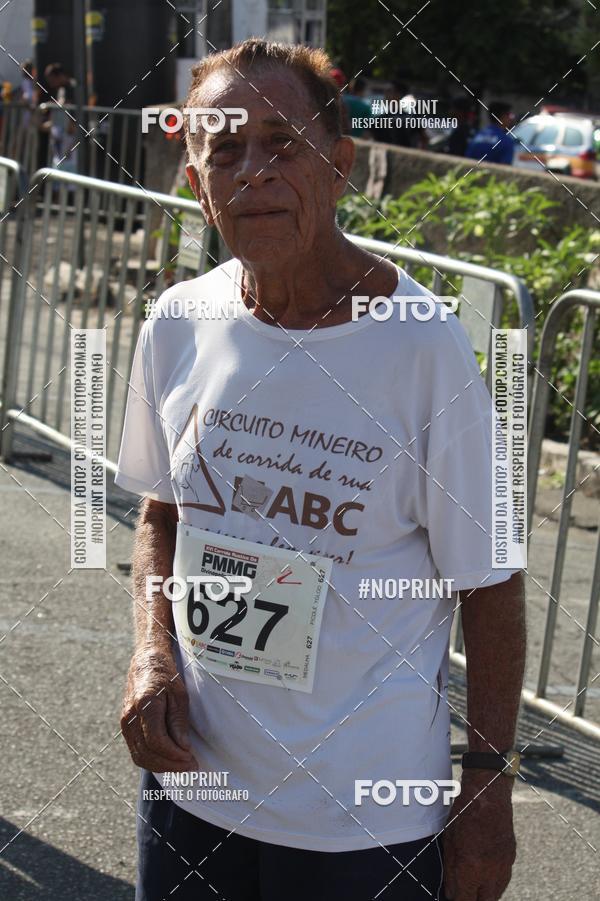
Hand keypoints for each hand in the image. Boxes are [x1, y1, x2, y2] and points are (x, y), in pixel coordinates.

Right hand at [121, 646, 197, 772]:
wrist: (147, 661)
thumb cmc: (166, 675)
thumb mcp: (179, 694)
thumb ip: (179, 722)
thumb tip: (183, 748)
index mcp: (145, 705)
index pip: (157, 741)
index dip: (174, 755)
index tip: (191, 759)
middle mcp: (131, 716)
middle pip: (147, 753)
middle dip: (170, 765)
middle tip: (190, 767)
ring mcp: (125, 722)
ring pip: (140, 756)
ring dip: (161, 766)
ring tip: (181, 766)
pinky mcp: (125, 726)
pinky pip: (136, 750)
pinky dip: (151, 760)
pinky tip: (167, 760)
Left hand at [443, 770, 515, 900]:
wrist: (488, 794)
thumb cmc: (463, 815)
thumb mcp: (449, 843)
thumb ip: (451, 873)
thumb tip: (451, 894)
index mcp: (471, 869)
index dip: (457, 900)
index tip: (452, 896)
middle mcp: (491, 873)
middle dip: (472, 900)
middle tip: (463, 892)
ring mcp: (504, 866)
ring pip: (496, 894)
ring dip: (484, 894)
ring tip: (473, 886)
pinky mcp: (511, 858)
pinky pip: (503, 880)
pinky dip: (494, 882)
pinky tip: (485, 875)